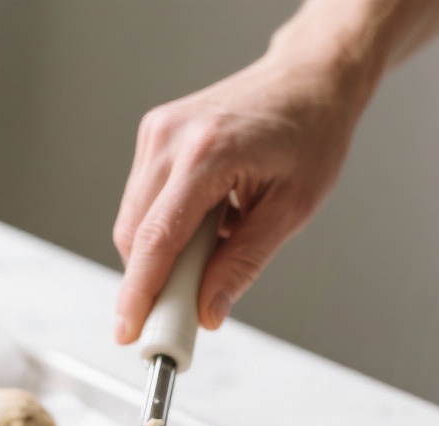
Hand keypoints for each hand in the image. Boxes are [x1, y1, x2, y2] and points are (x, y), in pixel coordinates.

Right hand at [113, 49, 365, 343]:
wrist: (308, 80)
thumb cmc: (309, 135)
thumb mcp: (290, 211)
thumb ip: (244, 265)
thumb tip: (208, 312)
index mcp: (208, 152)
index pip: (157, 238)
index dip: (139, 293)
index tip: (129, 332)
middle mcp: (171, 138)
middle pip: (136, 236)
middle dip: (152, 283)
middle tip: (186, 311)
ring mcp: (157, 133)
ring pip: (134, 224)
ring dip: (163, 255)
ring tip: (216, 245)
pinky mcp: (153, 137)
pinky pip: (144, 205)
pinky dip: (167, 230)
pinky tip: (207, 222)